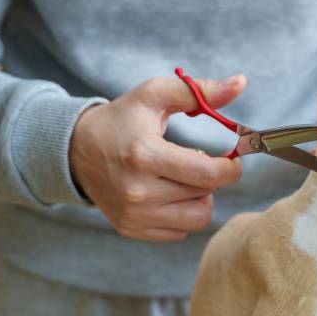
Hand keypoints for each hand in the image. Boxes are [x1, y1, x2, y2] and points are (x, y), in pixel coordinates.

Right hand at [69, 74, 245, 241]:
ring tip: (184, 180)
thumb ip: (199, 91)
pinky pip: (181, 232)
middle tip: (197, 162)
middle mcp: (137, 191)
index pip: (208, 174)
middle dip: (211, 177)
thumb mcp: (155, 95)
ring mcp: (133, 215)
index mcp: (144, 155)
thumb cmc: (121, 119)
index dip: (231, 168)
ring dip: (200, 198)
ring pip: (198, 218)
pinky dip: (183, 214)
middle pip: (206, 195)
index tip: (233, 160)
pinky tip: (169, 194)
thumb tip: (241, 83)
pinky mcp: (131, 229)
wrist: (75, 151)